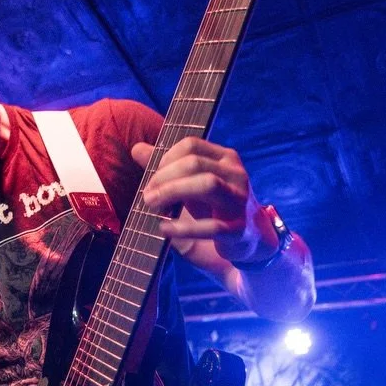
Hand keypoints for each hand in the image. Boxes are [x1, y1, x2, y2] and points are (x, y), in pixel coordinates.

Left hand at [134, 138, 276, 263]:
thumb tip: (137, 148)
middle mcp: (235, 174)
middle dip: (164, 177)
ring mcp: (239, 200)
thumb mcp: (190, 185)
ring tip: (153, 206)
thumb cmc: (214, 208)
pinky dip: (183, 227)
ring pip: (207, 184)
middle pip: (195, 162)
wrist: (248, 241)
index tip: (151, 178)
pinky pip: (211, 226)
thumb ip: (166, 167)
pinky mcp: (238, 229)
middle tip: (147, 196)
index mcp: (224, 158)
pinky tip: (164, 229)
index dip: (165, 159)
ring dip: (173, 193)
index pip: (191, 145)